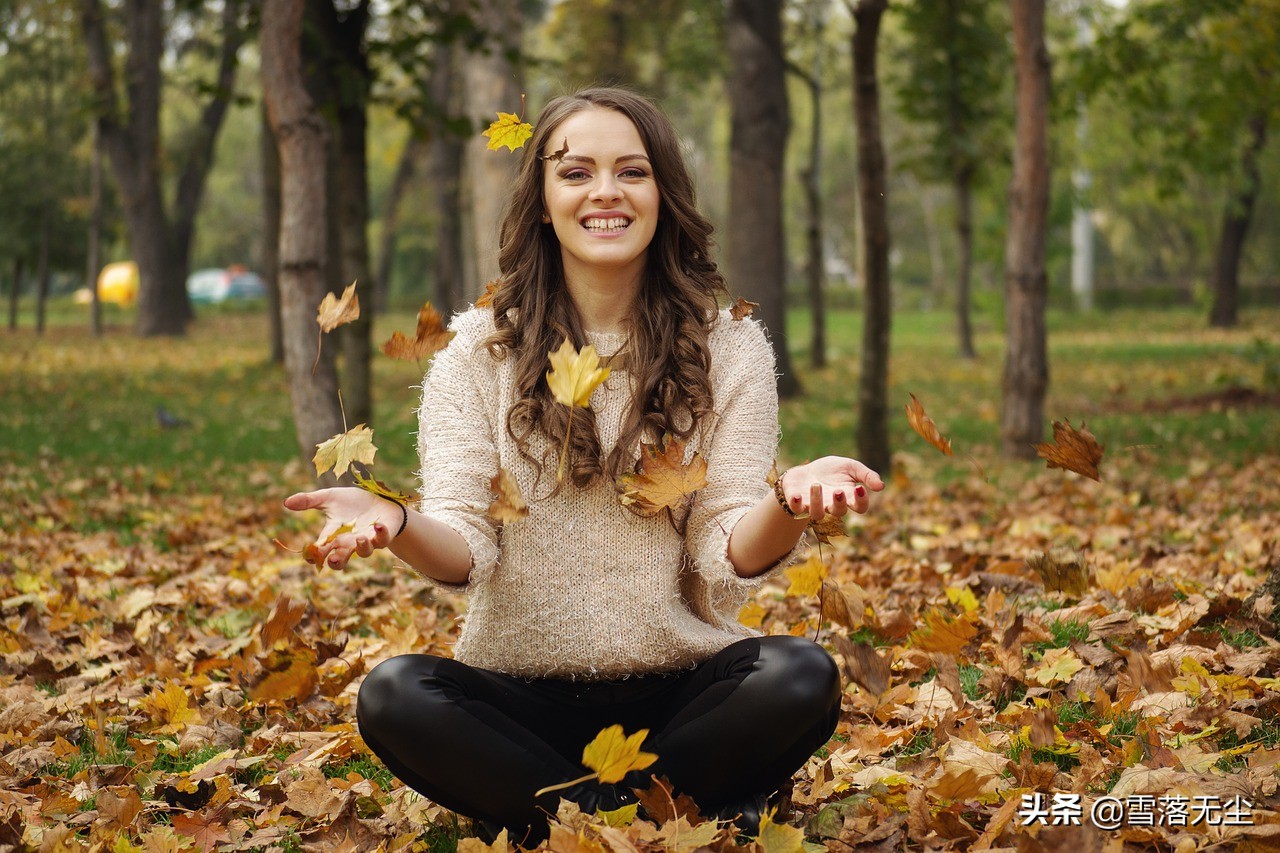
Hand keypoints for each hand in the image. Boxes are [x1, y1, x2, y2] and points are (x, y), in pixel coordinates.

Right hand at [283, 487, 404, 569]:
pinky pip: (383, 539)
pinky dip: (381, 534)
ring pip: (364, 552)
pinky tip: (378, 525)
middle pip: (341, 559)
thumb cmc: (353, 502)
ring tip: (359, 538)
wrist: (379, 499)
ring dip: (362, 547)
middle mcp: (349, 541)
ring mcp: (367, 540)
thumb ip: (309, 501)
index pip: (321, 549)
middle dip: (336, 561)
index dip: (314, 555)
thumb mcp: (330, 498)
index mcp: (335, 534)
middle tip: (331, 560)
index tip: (309, 557)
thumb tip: (285, 502)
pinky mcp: (383, 534)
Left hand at [778, 456, 883, 521]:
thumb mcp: (851, 467)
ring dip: (817, 501)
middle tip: (838, 491)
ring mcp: (814, 506)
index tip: (860, 488)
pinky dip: (796, 504)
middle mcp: (831, 505)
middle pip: (838, 512)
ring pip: (817, 513)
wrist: (807, 471)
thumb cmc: (832, 471)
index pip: (860, 507)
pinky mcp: (797, 503)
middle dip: (839, 503)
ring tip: (816, 485)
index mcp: (848, 497)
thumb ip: (866, 475)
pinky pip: (796, 510)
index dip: (861, 501)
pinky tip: (797, 496)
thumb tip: (881, 486)